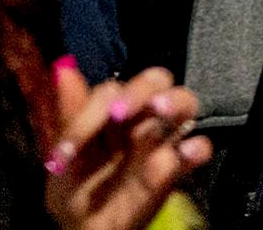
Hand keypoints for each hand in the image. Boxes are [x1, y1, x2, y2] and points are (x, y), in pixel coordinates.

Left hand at [44, 62, 207, 229]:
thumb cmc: (76, 193)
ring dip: (174, 102)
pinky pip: (200, 147)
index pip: (111, 90)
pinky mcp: (179, 167)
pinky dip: (197, 146)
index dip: (90, 113)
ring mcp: (162, 141)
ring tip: (160, 111)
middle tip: (119, 113)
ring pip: (185, 102)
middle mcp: (140, 120)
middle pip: (156, 81)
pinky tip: (184, 152)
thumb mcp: (64, 158)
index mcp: (111, 114)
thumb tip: (62, 69)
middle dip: (140, 89)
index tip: (66, 150)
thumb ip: (69, 117)